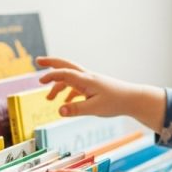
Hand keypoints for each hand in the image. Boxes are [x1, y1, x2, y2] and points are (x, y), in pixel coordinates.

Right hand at [36, 56, 166, 132]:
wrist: (133, 99)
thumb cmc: (116, 102)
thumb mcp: (95, 108)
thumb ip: (76, 109)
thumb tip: (59, 110)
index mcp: (86, 80)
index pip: (65, 73)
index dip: (51, 76)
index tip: (40, 81)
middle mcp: (87, 77)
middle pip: (66, 66)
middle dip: (51, 63)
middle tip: (38, 61)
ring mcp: (91, 82)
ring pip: (70, 78)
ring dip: (58, 86)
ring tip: (48, 99)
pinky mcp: (94, 88)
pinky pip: (77, 87)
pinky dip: (68, 92)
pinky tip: (65, 103)